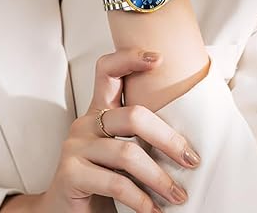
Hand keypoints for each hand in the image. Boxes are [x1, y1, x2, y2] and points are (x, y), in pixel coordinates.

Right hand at [1, 48, 199, 212]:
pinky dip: (141, 199)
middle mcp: (86, 123)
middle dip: (168, 139)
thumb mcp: (121, 152)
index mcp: (100, 111)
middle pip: (132, 115)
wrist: (65, 212)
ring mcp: (76, 146)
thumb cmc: (103, 179)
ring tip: (179, 195)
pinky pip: (115, 182)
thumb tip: (188, 141)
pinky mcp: (71, 173)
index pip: (108, 71)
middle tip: (191, 160)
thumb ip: (139, 137)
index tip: (159, 58)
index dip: (129, 58)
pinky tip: (153, 210)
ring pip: (127, 153)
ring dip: (159, 177)